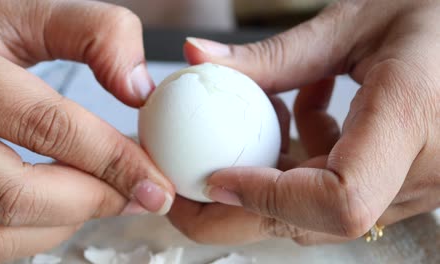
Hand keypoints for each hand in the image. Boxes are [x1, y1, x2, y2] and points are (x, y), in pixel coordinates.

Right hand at [0, 0, 173, 261]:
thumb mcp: (27, 12)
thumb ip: (95, 34)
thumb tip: (140, 90)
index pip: (45, 125)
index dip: (111, 160)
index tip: (157, 183)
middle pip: (15, 194)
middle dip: (93, 201)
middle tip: (140, 195)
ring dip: (66, 223)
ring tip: (104, 194)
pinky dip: (36, 234)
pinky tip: (63, 204)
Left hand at [169, 0, 439, 244]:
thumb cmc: (434, 17)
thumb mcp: (353, 23)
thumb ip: (273, 53)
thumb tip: (195, 57)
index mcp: (411, 117)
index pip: (337, 198)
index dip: (267, 198)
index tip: (214, 177)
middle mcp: (422, 169)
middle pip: (316, 224)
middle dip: (241, 208)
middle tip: (192, 177)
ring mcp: (416, 186)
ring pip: (318, 212)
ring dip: (271, 175)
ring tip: (270, 115)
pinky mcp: (404, 185)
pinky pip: (335, 194)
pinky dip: (302, 163)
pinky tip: (308, 112)